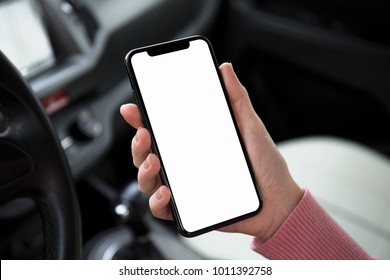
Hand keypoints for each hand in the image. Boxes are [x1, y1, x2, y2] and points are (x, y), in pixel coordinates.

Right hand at [120, 63, 302, 240]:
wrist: (280, 203)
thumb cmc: (265, 167)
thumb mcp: (251, 127)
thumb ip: (236, 99)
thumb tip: (224, 70)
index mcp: (194, 143)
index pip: (162, 129)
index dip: (142, 118)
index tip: (134, 108)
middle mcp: (185, 164)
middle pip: (147, 154)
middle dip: (138, 144)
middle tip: (145, 135)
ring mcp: (185, 187)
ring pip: (148, 180)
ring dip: (143, 170)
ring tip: (155, 162)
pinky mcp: (189, 210)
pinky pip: (163, 208)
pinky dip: (158, 202)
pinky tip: (167, 192)